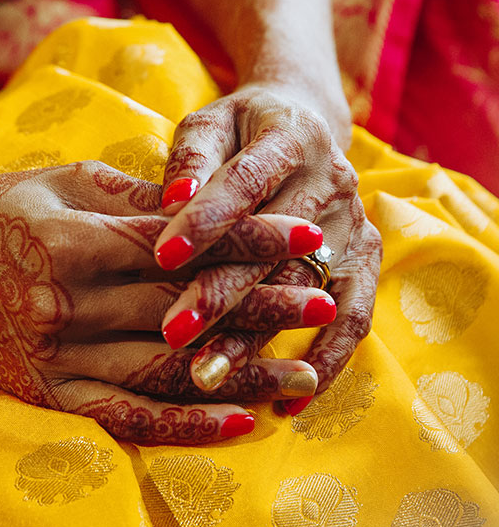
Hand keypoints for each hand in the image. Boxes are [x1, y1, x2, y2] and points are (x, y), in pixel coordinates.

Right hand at [0, 154, 328, 443]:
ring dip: (239, 375)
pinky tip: (237, 423)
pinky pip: (124, 416)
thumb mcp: (62, 183)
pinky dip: (183, 425)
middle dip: (260, 307)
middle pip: (180, 311)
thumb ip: (136, 202)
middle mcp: (60, 307)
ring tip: (303, 375)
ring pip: (164, 371)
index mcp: (65, 244)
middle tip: (323, 303)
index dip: (248, 242)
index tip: (307, 238)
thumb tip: (216, 214)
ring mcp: (52, 358)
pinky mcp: (45, 394)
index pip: (177, 246)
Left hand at [151, 84, 381, 407]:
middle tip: (172, 334)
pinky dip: (323, 363)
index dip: (207, 219)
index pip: (246, 182)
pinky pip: (353, 319)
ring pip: (306, 291)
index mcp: (291, 137)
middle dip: (222, 294)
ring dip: (258, 339)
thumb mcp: (208, 124)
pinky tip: (283, 402)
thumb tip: (171, 200)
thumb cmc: (237, 129)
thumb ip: (191, 159)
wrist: (302, 124)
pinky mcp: (365, 260)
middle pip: (276, 248)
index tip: (161, 255)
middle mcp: (332, 181)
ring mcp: (355, 224)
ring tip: (206, 376)